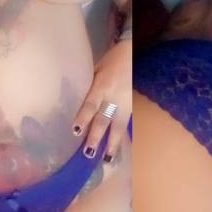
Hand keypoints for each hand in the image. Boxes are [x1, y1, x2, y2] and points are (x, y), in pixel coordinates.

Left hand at [72, 39, 131, 161]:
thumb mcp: (97, 68)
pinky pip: (127, 125)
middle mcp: (114, 96)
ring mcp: (127, 103)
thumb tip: (73, 102)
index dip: (83, 117)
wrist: (138, 53)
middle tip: (89, 152)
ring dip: (112, 143)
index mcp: (102, 84)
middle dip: (96, 136)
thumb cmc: (113, 60)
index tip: (76, 131)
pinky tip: (118, 150)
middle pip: (104, 119)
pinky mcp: (135, 107)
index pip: (91, 103)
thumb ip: (88, 85)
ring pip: (118, 126)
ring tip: (107, 158)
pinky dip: (121, 138)